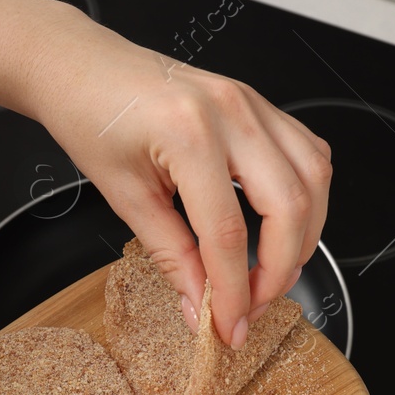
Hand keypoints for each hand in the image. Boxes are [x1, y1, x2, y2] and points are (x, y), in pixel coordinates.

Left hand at [0, 0, 331, 347]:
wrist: (80, 66)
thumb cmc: (90, 117)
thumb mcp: (124, 196)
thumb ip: (169, 255)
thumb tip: (199, 306)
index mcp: (188, 135)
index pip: (227, 234)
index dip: (234, 292)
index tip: (230, 328)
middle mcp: (231, 113)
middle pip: (289, 207)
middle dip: (280, 270)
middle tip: (253, 306)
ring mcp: (252, 103)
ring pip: (314, 179)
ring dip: (303, 237)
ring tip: (272, 273)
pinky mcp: (259, 104)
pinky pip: (308, 154)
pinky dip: (307, 197)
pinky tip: (284, 225)